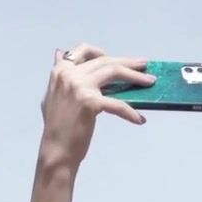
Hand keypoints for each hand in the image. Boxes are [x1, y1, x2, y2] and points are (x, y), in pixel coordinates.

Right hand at [38, 42, 153, 171]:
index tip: (114, 59)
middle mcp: (69, 75)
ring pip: (114, 72)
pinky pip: (118, 104)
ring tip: (149, 82)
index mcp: (60, 71)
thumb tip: (60, 54)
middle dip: (127, 62)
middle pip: (104, 61)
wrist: (56, 151)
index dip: (100, 52)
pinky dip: (131, 112)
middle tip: (144, 65)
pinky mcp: (90, 103)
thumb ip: (60, 75)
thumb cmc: (57, 128)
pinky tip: (139, 119)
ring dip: (135, 76)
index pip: (83, 50)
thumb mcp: (51, 94)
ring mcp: (80, 87)